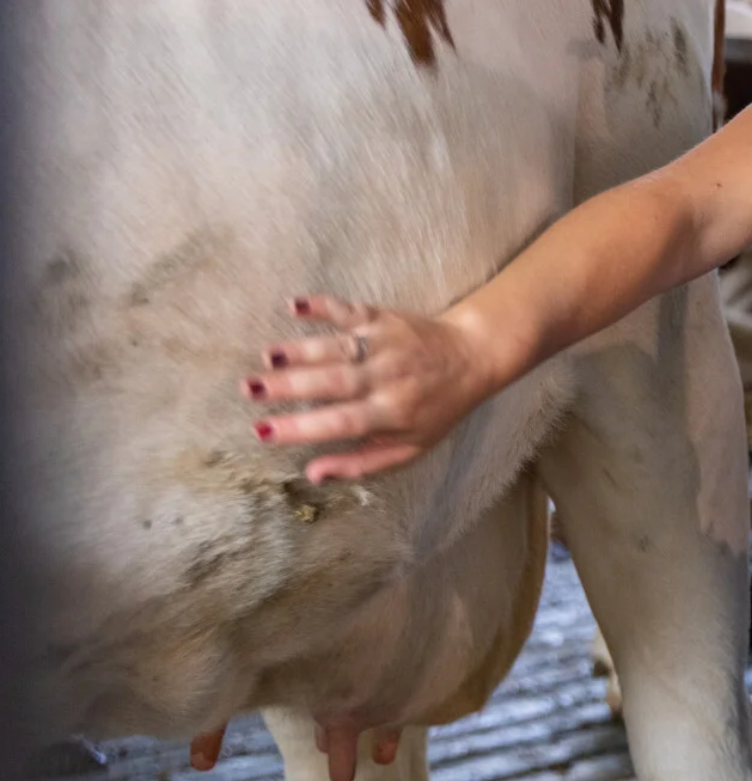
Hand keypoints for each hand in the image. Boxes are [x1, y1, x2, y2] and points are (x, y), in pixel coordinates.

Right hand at [242, 295, 501, 482]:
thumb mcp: (411, 447)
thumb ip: (361, 463)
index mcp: (393, 413)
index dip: (302, 428)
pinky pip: (351, 310)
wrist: (475, 357)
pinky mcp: (384, 318)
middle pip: (333, 382)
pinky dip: (323, 305)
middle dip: (288, 386)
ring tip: (265, 358)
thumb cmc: (438, 409)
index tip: (263, 432)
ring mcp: (386, 345)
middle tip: (249, 391)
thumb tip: (313, 474)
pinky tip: (294, 306)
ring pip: (337, 347)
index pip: (341, 422)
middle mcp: (388, 377)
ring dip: (299, 350)